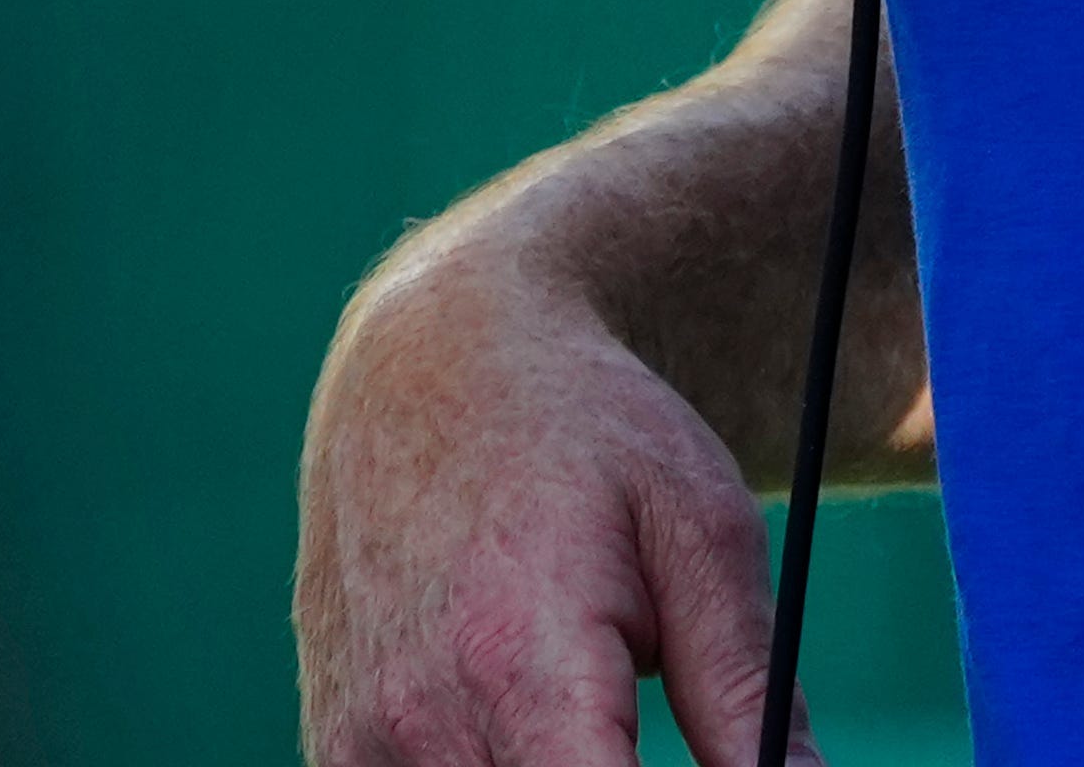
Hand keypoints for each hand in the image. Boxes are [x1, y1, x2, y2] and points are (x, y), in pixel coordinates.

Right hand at [297, 232, 809, 766]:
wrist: (434, 358)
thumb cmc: (586, 435)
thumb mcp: (701, 531)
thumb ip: (748, 691)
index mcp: (519, 664)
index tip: (707, 765)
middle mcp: (420, 719)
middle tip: (647, 721)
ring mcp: (362, 739)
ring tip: (586, 704)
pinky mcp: (335, 745)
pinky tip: (517, 714)